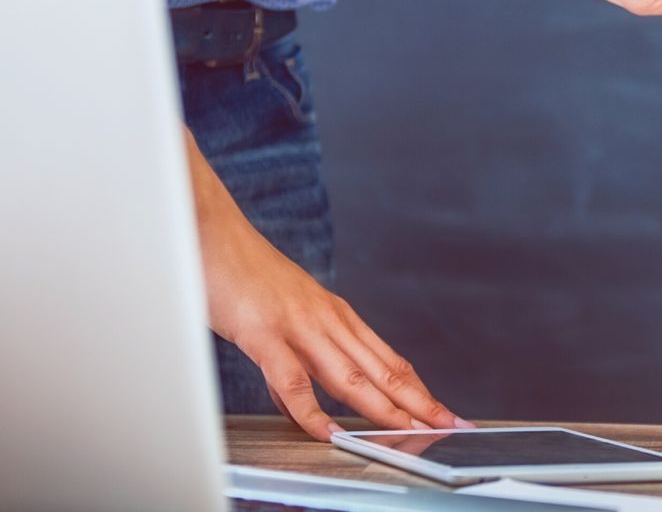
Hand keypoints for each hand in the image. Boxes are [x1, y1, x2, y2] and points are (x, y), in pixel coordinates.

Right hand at [185, 130, 467, 440]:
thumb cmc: (244, 272)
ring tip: (410, 432)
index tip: (441, 411)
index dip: (418, 388)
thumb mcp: (284, 313)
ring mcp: (301, 326)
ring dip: (384, 408)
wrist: (212, 231)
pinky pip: (294, 381)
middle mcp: (329, 319)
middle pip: (383, 370)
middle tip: (449, 426)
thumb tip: (300, 392)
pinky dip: (313, 411)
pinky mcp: (266, 333)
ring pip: (353, 377)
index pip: (389, 359)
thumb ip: (296, 354)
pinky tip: (329, 431)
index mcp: (336, 314)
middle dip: (419, 402)